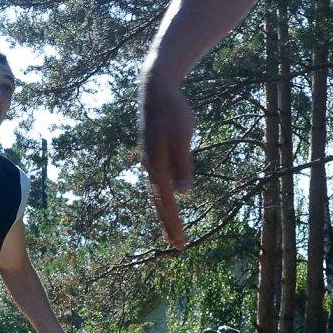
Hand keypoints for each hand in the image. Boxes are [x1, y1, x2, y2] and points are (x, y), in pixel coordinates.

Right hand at [140, 69, 194, 248]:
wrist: (155, 87)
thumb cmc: (173, 110)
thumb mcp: (182, 135)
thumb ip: (182, 163)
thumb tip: (183, 191)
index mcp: (157, 164)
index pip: (167, 202)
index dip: (174, 223)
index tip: (182, 242)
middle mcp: (150, 166)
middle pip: (158, 203)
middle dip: (168, 225)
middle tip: (178, 245)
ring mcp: (149, 160)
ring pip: (155, 194)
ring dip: (164, 214)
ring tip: (171, 232)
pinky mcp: (151, 155)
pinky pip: (155, 183)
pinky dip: (161, 199)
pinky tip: (166, 203)